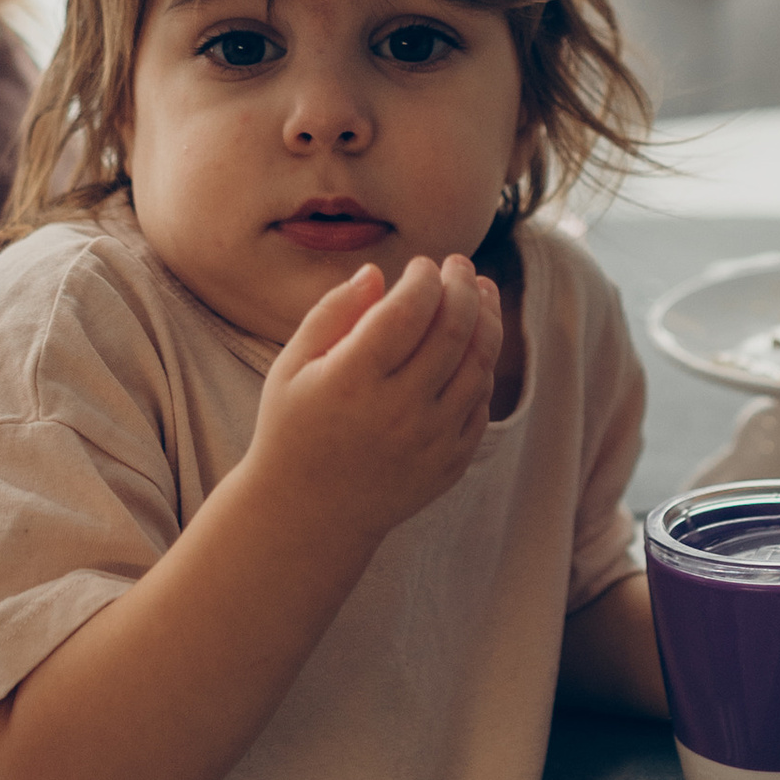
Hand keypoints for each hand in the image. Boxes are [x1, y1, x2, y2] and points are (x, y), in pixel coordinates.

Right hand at [249, 253, 502, 545]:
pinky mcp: (449, 464)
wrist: (307, 514)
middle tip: (459, 265)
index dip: (424, 278)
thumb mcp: (292, 366)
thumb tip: (376, 272)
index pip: (407, 311)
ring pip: (479, 365)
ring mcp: (429, 441)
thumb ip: (332, 314)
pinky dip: (483, 366)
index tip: (422, 264)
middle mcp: (396, 411)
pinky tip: (473, 344)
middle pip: (452, 330)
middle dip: (462, 286)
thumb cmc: (293, 428)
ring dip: (486, 320)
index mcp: (352, 381)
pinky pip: (481, 403)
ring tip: (480, 293)